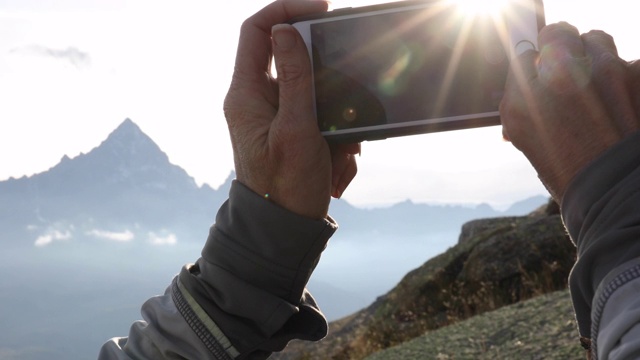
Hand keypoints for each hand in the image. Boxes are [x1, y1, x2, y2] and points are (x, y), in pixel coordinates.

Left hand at [223, 0, 359, 218]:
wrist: (284, 229)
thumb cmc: (285, 186)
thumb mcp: (297, 129)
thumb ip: (295, 77)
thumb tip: (286, 29)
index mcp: (246, 94)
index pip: (257, 31)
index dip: (287, 10)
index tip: (321, 9)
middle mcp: (257, 99)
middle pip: (294, 62)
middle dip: (328, 85)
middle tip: (343, 108)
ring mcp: (275, 115)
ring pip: (315, 93)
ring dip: (336, 120)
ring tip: (340, 154)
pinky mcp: (292, 129)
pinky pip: (321, 117)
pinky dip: (336, 137)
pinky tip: (338, 165)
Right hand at [500, 22, 639, 201]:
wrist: (617, 194)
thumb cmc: (568, 172)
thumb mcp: (526, 138)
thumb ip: (521, 102)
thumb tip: (524, 80)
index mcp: (525, 97)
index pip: (522, 54)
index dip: (531, 64)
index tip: (537, 71)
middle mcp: (560, 78)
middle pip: (557, 34)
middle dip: (559, 46)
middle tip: (564, 63)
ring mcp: (604, 72)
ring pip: (595, 40)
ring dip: (593, 55)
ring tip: (597, 81)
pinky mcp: (639, 76)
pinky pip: (630, 61)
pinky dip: (626, 77)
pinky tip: (622, 100)